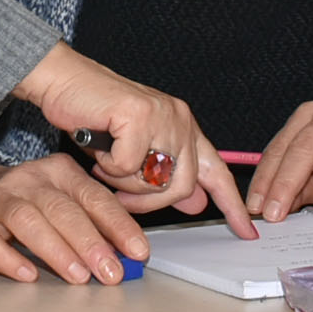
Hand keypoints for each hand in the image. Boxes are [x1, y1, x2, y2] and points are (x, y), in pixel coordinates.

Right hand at [0, 155, 151, 284]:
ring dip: (56, 250)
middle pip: (62, 209)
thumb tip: (129, 255)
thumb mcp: (68, 199)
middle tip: (110, 271)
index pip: (94, 197)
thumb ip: (97, 223)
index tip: (138, 252)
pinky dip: (8, 258)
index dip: (118, 226)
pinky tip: (28, 274)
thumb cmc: (33, 201)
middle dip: (90, 242)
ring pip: (27, 220)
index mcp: (60, 171)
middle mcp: (30, 179)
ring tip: (77, 275)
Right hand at [11, 42, 253, 236]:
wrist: (66, 81)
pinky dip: (108, 165)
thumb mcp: (136, 153)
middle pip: (182, 186)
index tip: (246, 229)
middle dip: (149, 202)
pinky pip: (127, 166)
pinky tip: (100, 146)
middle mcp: (180, 120)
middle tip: (123, 197)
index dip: (231, 204)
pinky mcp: (140, 114)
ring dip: (123, 182)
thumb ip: (166, 176)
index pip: (218, 172)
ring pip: (154, 180)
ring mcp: (162, 115)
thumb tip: (196, 203)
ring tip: (107, 162)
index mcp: (184, 128)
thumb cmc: (96, 116)